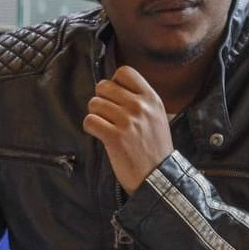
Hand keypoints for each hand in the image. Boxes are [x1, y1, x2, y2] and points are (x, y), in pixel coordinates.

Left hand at [83, 65, 173, 194]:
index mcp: (151, 98)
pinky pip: (90, 121)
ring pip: (94, 104)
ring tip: (105, 127)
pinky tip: (100, 135)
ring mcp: (127, 121)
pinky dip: (90, 128)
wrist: (159, 177)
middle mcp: (139, 106)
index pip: (124, 72)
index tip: (115, 97)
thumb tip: (116, 87)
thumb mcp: (158, 117)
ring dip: (96, 115)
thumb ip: (141, 100)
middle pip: (104, 86)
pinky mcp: (114, 137)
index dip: (114, 83)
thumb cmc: (156, 149)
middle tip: (106, 115)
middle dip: (101, 100)